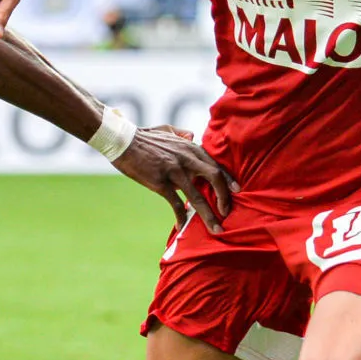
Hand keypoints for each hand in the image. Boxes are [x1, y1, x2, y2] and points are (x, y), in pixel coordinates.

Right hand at [113, 124, 237, 233]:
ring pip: (198, 197)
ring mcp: (175, 171)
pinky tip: (182, 226)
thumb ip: (183, 133)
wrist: (123, 141)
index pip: (216, 165)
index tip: (237, 191)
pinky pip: (176, 204)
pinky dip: (181, 217)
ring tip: (216, 229)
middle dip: (225, 198)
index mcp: (191, 147)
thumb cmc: (145, 137)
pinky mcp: (161, 183)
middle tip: (228, 213)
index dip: (229, 180)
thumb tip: (193, 135)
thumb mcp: (168, 130)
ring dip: (209, 215)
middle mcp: (187, 159)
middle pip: (215, 179)